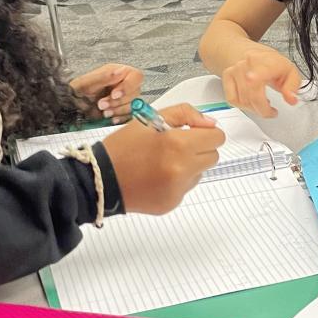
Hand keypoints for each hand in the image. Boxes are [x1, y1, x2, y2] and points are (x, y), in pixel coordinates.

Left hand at [70, 63, 143, 122]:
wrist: (72, 106)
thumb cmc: (78, 91)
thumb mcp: (87, 82)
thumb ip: (104, 76)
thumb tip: (120, 71)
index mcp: (119, 73)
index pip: (136, 77)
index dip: (128, 87)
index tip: (114, 95)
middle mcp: (125, 85)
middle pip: (135, 94)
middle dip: (118, 102)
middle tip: (102, 105)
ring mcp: (126, 99)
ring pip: (134, 106)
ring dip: (118, 111)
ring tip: (104, 112)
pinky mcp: (124, 112)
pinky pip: (131, 117)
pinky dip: (120, 119)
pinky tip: (111, 118)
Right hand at [100, 104, 224, 214]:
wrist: (101, 179)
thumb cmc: (123, 146)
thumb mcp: (150, 118)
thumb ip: (185, 114)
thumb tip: (210, 123)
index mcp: (178, 144)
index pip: (217, 137)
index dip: (205, 133)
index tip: (193, 133)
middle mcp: (182, 168)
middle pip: (213, 156)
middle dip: (200, 149)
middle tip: (177, 146)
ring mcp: (178, 189)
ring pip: (200, 173)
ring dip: (189, 166)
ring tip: (163, 162)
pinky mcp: (172, 202)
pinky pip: (186, 188)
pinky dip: (177, 181)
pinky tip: (156, 177)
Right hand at [222, 44, 301, 117]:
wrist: (249, 52)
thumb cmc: (270, 64)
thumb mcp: (290, 71)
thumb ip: (293, 86)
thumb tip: (291, 99)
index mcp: (267, 61)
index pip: (259, 71)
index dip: (255, 78)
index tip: (255, 85)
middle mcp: (248, 63)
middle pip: (251, 93)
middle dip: (263, 109)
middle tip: (271, 112)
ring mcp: (235, 69)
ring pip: (242, 99)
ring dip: (254, 109)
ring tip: (263, 105)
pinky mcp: (227, 76)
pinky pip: (232, 99)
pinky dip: (243, 106)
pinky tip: (250, 102)